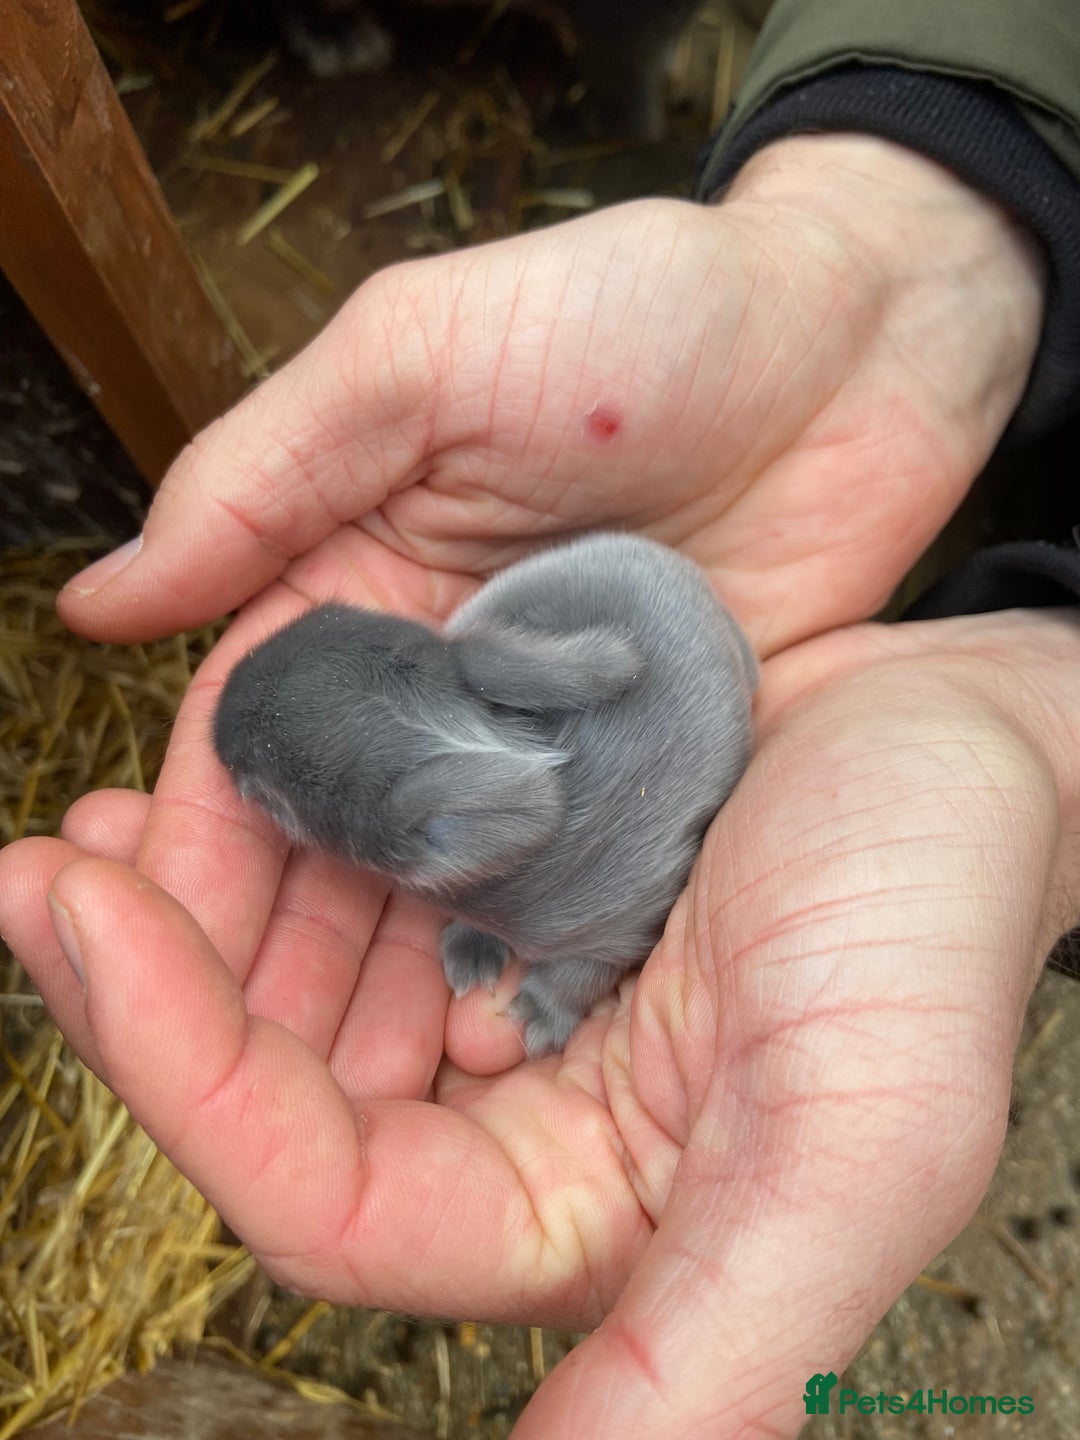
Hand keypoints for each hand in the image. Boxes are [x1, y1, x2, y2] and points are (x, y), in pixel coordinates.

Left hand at [4, 607, 1078, 1437]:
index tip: (79, 924)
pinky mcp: (508, 876)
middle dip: (140, 993)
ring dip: (182, 914)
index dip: (185, 1082)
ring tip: (90, 832)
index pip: (327, 1197)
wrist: (976, 732)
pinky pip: (351, 870)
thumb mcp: (860, 1138)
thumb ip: (714, 1357)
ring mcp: (507, 985)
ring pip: (291, 983)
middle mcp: (522, 1114)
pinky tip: (203, 782)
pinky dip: (268, 836)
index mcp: (582, 1208)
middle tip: (44, 871)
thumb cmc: (945, 914)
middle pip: (275, 1095)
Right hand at [43, 135, 1044, 1016]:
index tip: (143, 952)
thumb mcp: (420, 358)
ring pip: (444, 888)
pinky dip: (526, 957)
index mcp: (356, 587)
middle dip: (281, 955)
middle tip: (250, 1077)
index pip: (248, 744)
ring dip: (392, 983)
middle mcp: (439, 685)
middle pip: (337, 843)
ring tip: (358, 1102)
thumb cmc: (634, 314)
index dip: (193, 850)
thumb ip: (262, 477)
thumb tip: (97, 601)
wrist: (851, 346)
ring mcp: (546, 742)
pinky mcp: (645, 777)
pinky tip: (497, 1044)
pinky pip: (569, 886)